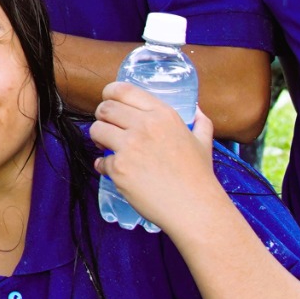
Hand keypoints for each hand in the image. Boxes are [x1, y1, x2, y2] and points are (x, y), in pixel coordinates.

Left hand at [87, 81, 222, 235]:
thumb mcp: (203, 142)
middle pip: (105, 108)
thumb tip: (196, 110)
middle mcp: (144, 126)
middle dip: (102, 116)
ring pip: (96, 129)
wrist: (194, 208)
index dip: (110, 93)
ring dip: (98, 137)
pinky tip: (113, 171)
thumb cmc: (199, 177)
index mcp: (163, 115)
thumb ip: (200, 122)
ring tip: (106, 146)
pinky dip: (103, 166)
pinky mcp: (119, 169)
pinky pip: (100, 161)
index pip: (124, 90)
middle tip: (107, 126)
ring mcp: (129, 147)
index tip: (108, 100)